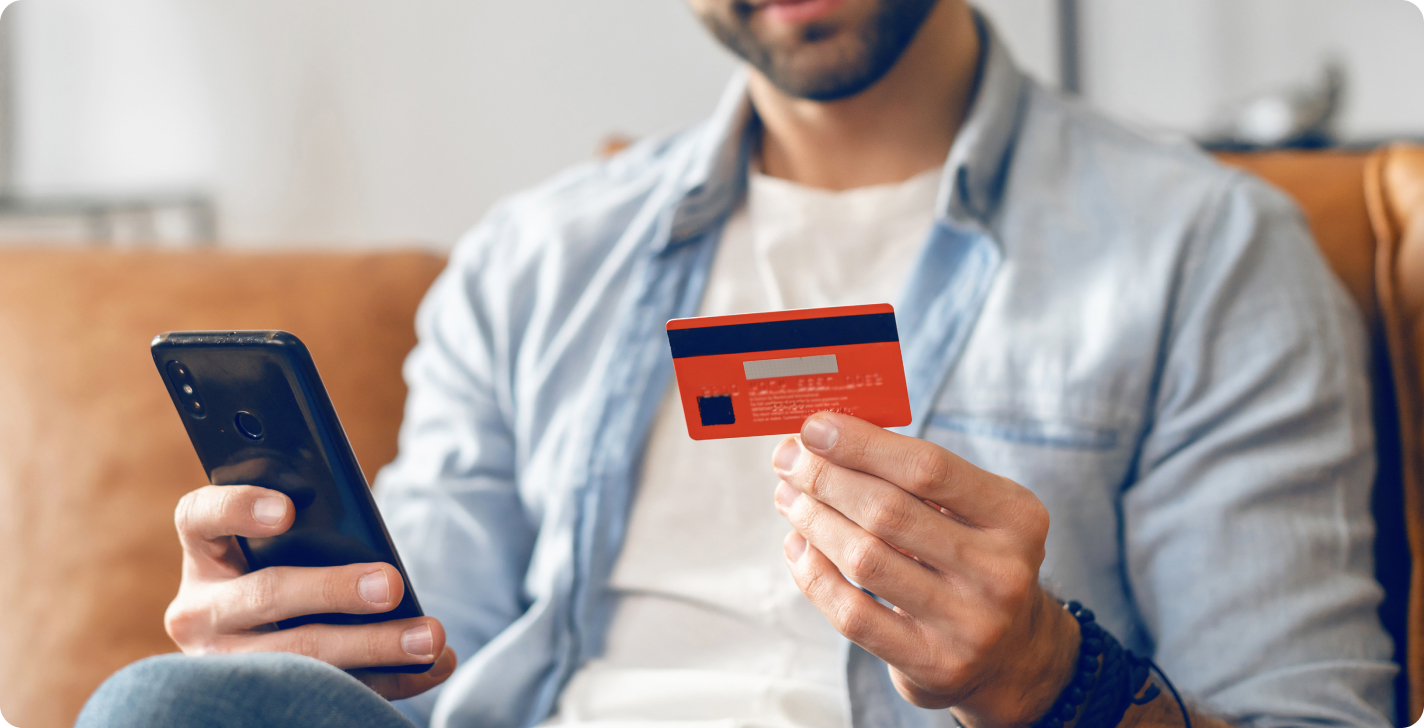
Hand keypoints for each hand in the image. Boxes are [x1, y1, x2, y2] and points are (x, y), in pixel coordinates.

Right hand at [164, 484, 456, 699]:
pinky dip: (390, 681)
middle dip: (334, 590)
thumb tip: (370, 538)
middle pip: (266, 594)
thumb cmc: (277, 574)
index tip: (288, 510)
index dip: (239, 508)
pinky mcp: (259, 700)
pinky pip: (329, 693)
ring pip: (298, 655)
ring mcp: (223, 664)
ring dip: (374, 646)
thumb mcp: (273, 550)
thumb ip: (307, 532)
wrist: (246, 653)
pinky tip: (433, 667)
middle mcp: (201, 611)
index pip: (201, 518)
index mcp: (206, 555)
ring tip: (429, 638)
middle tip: (392, 585)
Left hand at [771, 413, 1078, 727]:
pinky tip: (798, 546)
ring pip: (865, 559)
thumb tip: (823, 438)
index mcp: (1016, 516)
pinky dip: (813, 575)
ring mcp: (970, 624)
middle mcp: (1001, 571)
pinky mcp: (934, 665)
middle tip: (788, 460)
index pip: (928, 468)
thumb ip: (913, 475)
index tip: (813, 427)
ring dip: (814, 521)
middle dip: (825, 478)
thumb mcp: (974, 511)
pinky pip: (853, 614)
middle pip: (888, 511)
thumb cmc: (974, 559)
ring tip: (790, 498)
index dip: (862, 443)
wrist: (1013, 652)